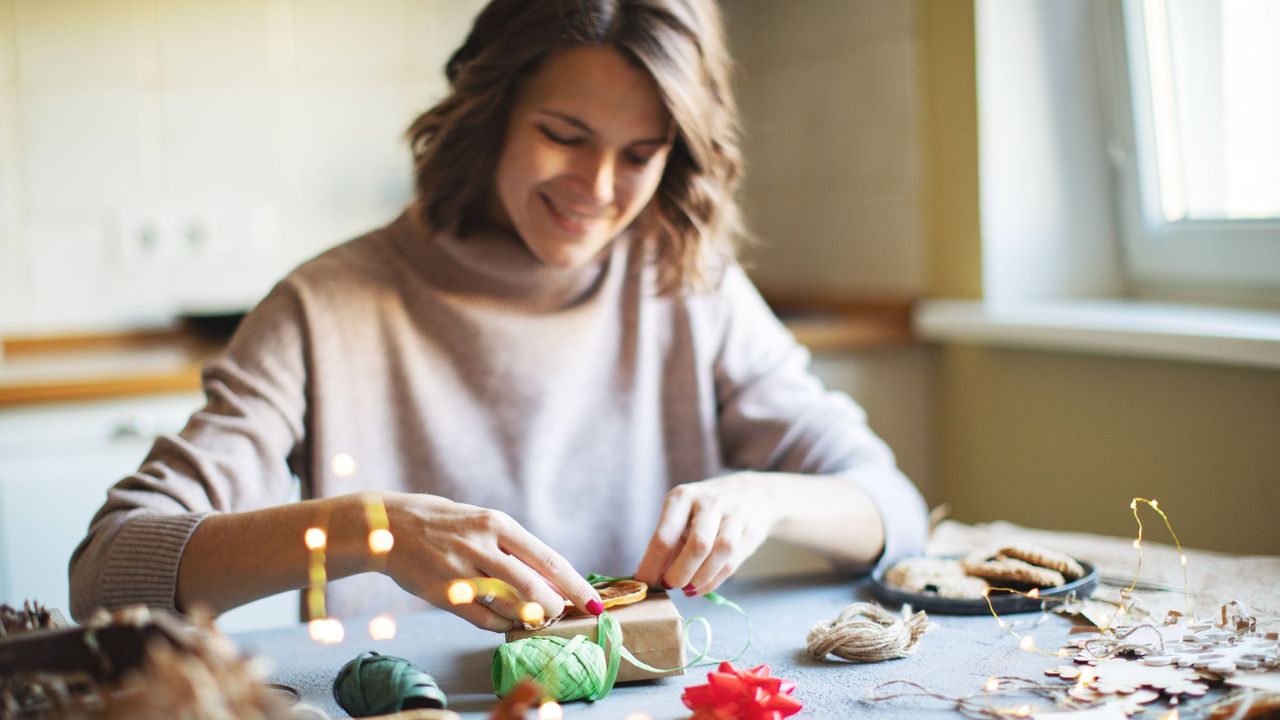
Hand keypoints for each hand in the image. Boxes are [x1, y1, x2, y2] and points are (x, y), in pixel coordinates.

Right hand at [382, 494, 602, 631]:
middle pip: (535, 587)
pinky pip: (484, 619)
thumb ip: (512, 548)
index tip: (595, 603)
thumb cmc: (443, 523)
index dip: (576, 585)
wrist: (388, 527)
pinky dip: (503, 625)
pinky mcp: (445, 593)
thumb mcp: (482, 522)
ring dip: (531, 617)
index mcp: (498, 524)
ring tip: (537, 618)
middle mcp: (483, 546)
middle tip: (563, 614)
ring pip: (511, 605)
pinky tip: (509, 622)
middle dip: (556, 606)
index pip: (549, 560)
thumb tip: (550, 578)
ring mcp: (462, 571)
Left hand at [634, 473, 776, 595]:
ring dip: (700, 577)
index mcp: (682, 497)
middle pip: (697, 545)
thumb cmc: (705, 510)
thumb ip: (668, 544)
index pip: (664, 536)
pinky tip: (702, 586)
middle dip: (680, 573)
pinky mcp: (751, 530)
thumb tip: (648, 577)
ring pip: (719, 552)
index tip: (644, 584)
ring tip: (687, 589)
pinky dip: (714, 580)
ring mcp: (733, 514)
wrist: (751, 493)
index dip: (652, 565)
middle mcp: (708, 502)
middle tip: (669, 586)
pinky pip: (732, 561)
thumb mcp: (682, 515)